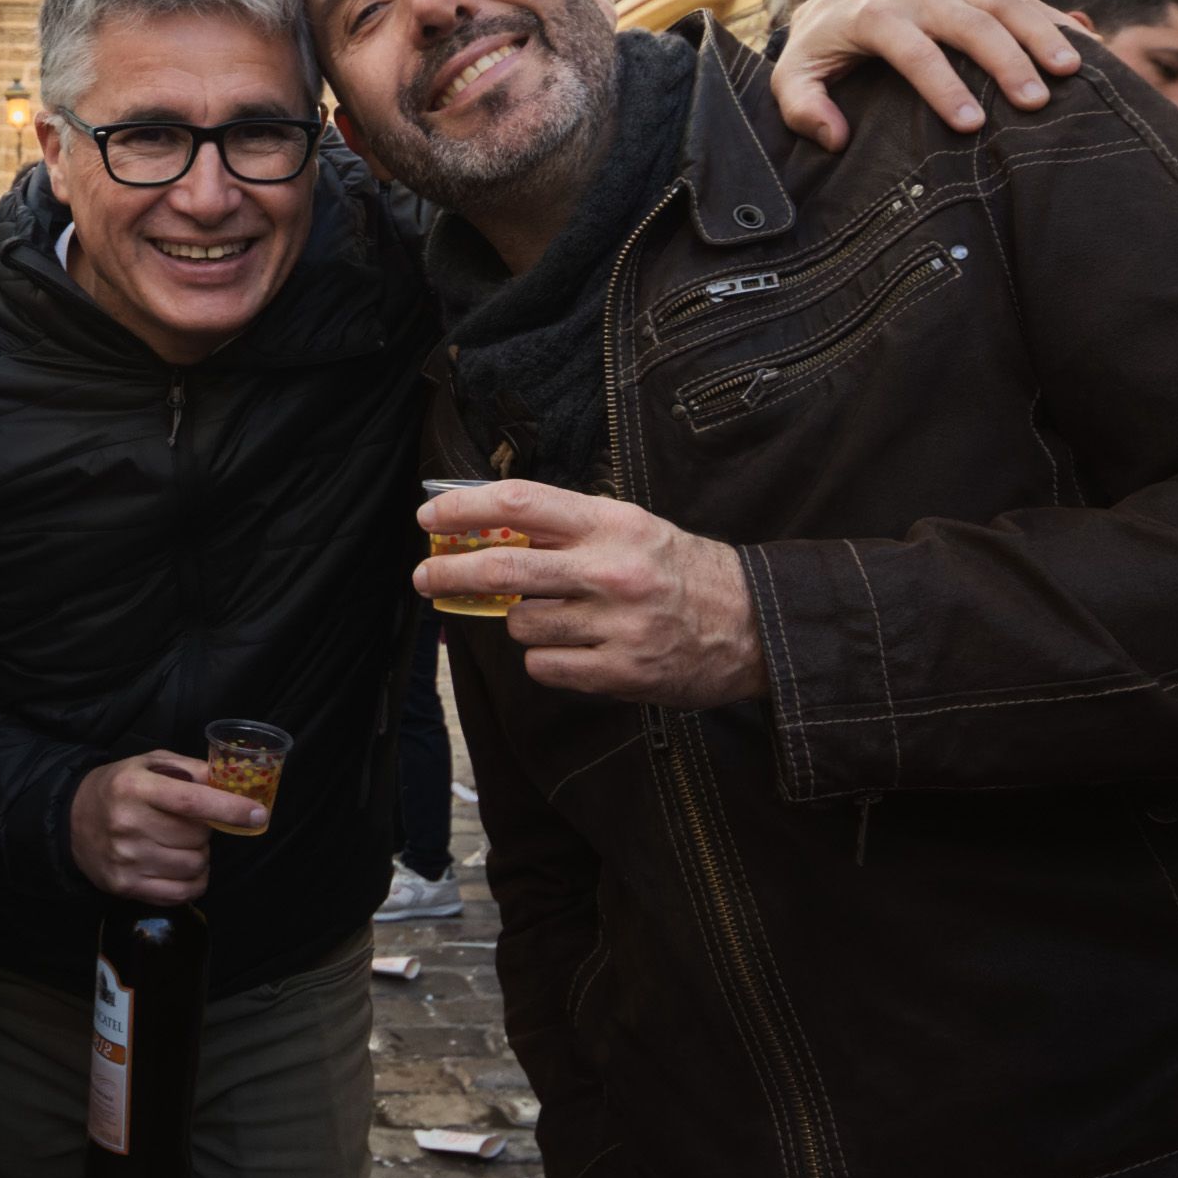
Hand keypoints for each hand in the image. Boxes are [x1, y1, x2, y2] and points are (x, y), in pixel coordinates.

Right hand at [70, 750, 263, 902]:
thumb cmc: (118, 788)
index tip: (258, 814)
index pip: (192, 802)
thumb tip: (232, 781)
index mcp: (136, 788)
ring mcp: (126, 860)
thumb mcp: (149, 764)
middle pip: (197, 837)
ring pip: (194, 866)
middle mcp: (128, 825)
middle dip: (205, 830)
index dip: (230, 809)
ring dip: (199, 856)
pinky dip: (193, 882)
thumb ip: (191, 769)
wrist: (71, 821)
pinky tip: (183, 868)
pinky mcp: (125, 886)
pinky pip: (181, 893)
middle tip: (189, 823)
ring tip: (180, 844)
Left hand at [416, 481, 765, 706]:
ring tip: (560, 617)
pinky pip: (544, 665)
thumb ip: (565, 527)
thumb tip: (486, 527)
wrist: (753, 625)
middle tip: (424, 576)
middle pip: (503, 569)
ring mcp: (615, 624)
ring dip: (522, 622)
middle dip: (450, 572)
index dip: (464, 509)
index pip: (519, 505)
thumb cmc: (679, 571)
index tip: (430, 517)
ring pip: (521, 624)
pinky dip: (548, 658)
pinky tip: (578, 648)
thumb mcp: (630, 528)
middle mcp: (610, 570)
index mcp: (611, 524)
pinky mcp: (619, 672)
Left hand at [770, 0, 1087, 149]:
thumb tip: (834, 138)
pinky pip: (1022, 3)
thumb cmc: (818, 52)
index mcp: (875, 16)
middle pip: (970, 23)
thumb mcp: (793, 78)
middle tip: (1035, 102)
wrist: (835, 4)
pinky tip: (1087, 46)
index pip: (913, 50)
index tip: (970, 124)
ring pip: (1004, 5)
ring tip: (1072, 71)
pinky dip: (1056, 20)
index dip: (942, 86)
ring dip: (1041, 35)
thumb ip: (803, 107)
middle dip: (1006, 61)